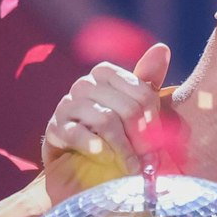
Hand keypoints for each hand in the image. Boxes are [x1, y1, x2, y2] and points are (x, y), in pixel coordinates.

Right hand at [41, 43, 170, 168]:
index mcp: (106, 74)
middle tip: (149, 162)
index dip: (154, 120)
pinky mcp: (55, 128)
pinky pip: (77, 133)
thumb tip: (162, 48)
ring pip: (106, 121)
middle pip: (127, 108)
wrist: (82, 169)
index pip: (142, 92)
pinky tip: (104, 157)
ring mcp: (67, 105)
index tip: (159, 143)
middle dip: (142, 139)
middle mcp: (85, 84)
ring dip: (124, 149)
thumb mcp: (137, 111)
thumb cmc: (115, 136)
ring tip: (132, 168)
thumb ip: (148, 82)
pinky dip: (95, 147)